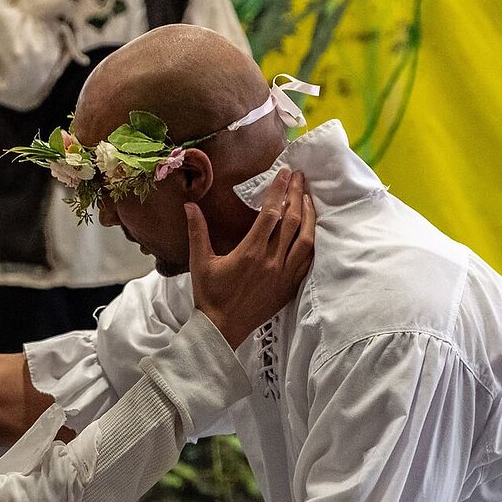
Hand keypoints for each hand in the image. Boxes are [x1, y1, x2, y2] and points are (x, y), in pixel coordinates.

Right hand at [189, 168, 315, 348]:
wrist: (222, 329)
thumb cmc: (209, 295)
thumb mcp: (200, 261)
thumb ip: (197, 231)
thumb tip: (189, 205)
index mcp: (250, 252)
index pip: (271, 213)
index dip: (279, 190)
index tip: (285, 173)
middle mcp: (271, 262)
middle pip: (292, 221)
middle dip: (297, 195)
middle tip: (299, 177)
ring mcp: (283, 275)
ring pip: (305, 240)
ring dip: (309, 216)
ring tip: (308, 198)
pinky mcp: (289, 287)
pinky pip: (307, 261)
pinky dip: (311, 242)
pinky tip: (311, 230)